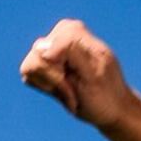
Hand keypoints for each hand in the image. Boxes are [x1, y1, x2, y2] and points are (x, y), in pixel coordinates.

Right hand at [19, 18, 134, 129]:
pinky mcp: (40, 62)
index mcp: (73, 31)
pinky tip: (64, 91)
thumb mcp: (94, 74)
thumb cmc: (105, 95)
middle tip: (76, 91)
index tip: (80, 85)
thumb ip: (70, 50)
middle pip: (37, 58)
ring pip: (30, 67)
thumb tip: (40, 47)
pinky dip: (46, 88)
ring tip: (72, 92)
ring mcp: (48, 47)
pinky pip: (28, 75)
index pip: (49, 52)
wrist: (112, 109)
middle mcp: (58, 34)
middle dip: (56, 82)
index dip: (60, 76)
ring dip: (52, 86)